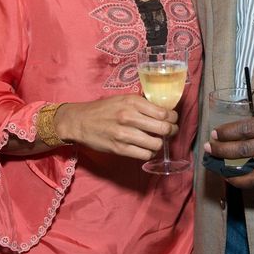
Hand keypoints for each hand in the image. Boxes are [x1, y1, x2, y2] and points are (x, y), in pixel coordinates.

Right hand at [54, 94, 178, 160]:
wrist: (80, 121)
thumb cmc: (103, 109)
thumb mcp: (123, 99)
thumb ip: (142, 103)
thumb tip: (164, 110)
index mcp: (132, 102)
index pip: (164, 113)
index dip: (173, 118)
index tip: (172, 120)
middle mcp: (129, 117)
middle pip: (164, 128)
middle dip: (171, 131)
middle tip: (169, 132)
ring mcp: (124, 134)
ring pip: (156, 144)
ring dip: (158, 144)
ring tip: (155, 140)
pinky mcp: (119, 149)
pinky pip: (144, 155)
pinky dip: (148, 153)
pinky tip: (145, 148)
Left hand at [206, 95, 253, 188]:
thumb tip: (244, 115)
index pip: (245, 129)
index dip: (226, 133)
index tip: (215, 133)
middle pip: (243, 150)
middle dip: (222, 150)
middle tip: (210, 148)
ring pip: (253, 174)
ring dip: (232, 173)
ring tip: (219, 170)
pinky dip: (250, 182)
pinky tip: (237, 179)